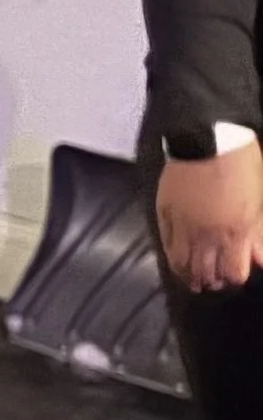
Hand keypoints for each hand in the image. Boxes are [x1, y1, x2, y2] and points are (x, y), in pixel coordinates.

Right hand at [158, 146, 262, 292]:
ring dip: (190, 275)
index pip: (234, 271)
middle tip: (214, 281)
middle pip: (207, 272)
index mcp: (236, 230)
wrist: (206, 138)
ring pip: (184, 263)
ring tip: (194, 280)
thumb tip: (258, 258)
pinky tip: (177, 263)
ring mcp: (184, 225)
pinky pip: (167, 244)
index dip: (236, 276)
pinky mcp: (166, 213)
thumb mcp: (258, 201)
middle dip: (212, 280)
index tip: (235, 274)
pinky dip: (173, 257)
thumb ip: (257, 233)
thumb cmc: (240, 164)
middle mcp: (208, 234)